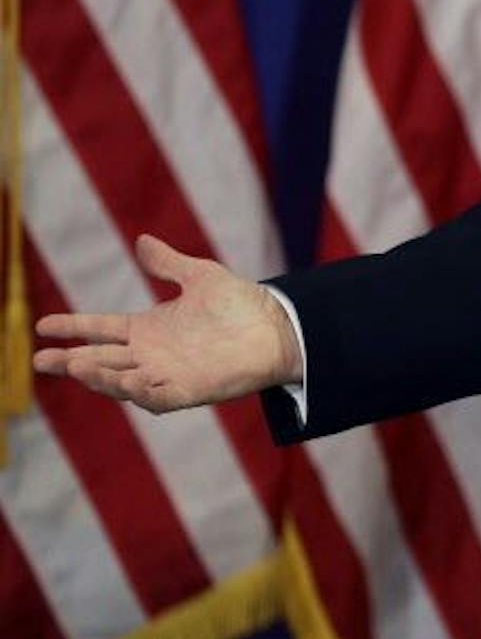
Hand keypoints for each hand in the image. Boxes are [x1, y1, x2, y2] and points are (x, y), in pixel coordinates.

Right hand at [31, 235, 300, 413]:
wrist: (279, 327)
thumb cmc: (241, 304)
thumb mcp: (201, 277)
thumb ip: (168, 264)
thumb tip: (142, 241)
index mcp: (148, 329)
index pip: (101, 328)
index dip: (73, 326)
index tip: (42, 325)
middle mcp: (151, 355)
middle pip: (101, 359)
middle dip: (71, 360)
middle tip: (42, 358)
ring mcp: (167, 374)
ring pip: (121, 380)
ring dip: (98, 376)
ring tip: (74, 365)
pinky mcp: (188, 391)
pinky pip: (154, 397)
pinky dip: (136, 392)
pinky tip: (122, 382)